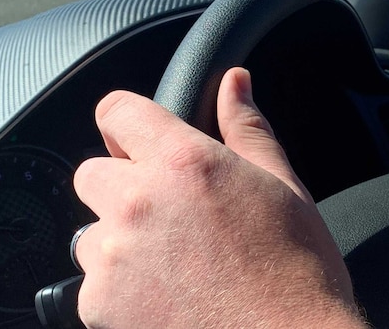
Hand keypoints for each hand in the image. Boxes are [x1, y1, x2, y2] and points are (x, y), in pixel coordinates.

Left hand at [73, 68, 362, 327]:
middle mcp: (140, 203)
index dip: (127, 123)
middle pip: (92, 173)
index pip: (117, 111)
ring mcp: (114, 258)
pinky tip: (168, 297)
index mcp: (186, 162)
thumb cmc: (296, 270)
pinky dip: (120, 289)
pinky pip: (92, 284)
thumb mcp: (283, 185)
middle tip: (170, 215)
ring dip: (120, 241)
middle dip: (123, 186)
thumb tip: (235, 82)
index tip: (138, 141)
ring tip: (174, 264)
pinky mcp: (99, 305)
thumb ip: (247, 128)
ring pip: (91, 233)